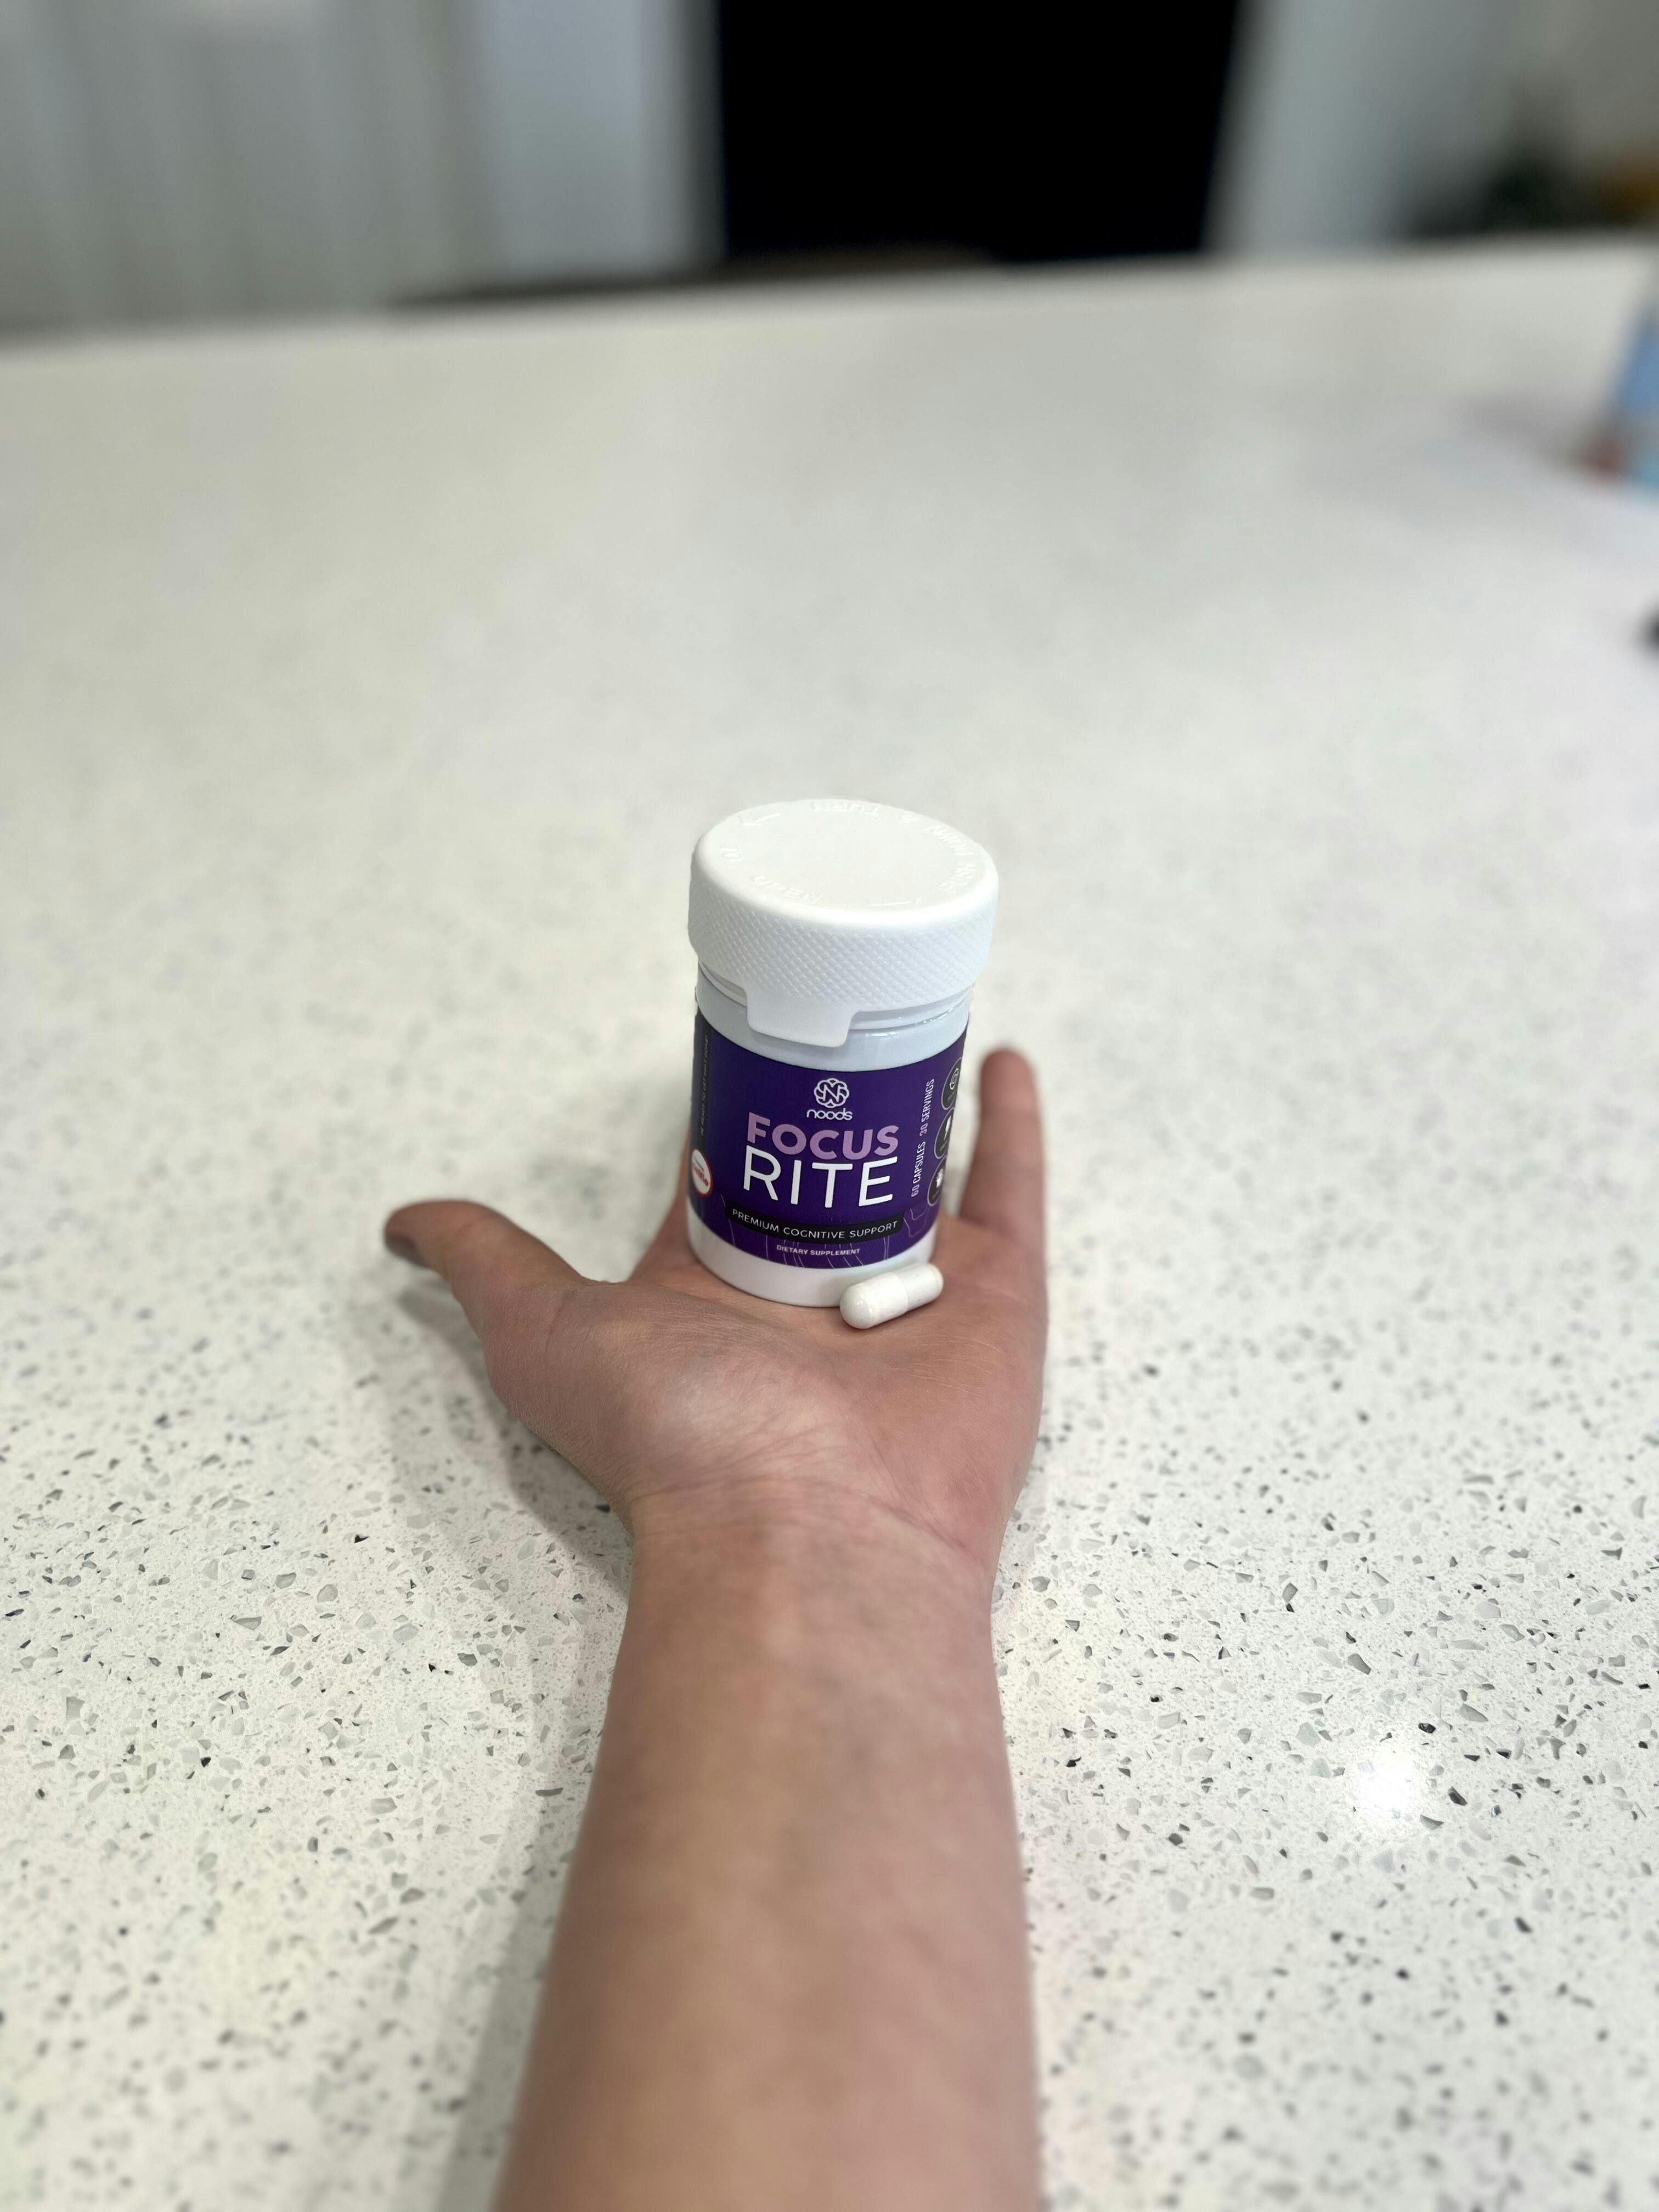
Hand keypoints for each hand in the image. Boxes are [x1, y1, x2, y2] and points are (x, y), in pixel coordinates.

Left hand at [384, 1049, 1044, 1586]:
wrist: (813, 1528)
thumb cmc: (683, 1441)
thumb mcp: (547, 1335)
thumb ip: (486, 1266)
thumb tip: (401, 1226)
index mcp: (719, 1287)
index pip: (726, 1173)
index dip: (729, 1110)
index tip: (738, 1038)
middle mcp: (815, 1287)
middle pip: (826, 1167)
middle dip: (828, 1102)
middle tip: (835, 1007)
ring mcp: (913, 1287)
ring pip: (921, 1167)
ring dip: (918, 1097)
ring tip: (918, 1012)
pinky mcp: (995, 1294)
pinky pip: (1009, 1190)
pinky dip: (1012, 1123)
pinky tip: (1003, 1057)